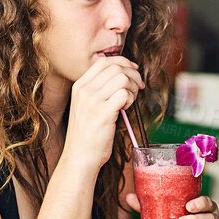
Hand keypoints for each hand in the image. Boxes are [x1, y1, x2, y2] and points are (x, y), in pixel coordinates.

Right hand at [66, 55, 141, 170]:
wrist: (80, 156)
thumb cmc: (88, 134)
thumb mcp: (86, 106)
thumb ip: (98, 90)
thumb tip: (122, 74)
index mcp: (79, 86)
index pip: (103, 61)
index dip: (122, 62)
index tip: (133, 70)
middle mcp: (84, 90)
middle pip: (116, 67)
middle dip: (133, 75)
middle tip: (139, 88)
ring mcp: (92, 101)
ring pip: (122, 78)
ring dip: (133, 88)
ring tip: (130, 101)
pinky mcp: (103, 113)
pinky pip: (125, 94)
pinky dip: (131, 99)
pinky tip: (126, 109)